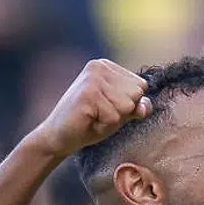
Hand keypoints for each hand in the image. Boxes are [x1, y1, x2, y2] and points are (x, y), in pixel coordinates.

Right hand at [28, 59, 150, 158]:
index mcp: (107, 66)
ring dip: (113, 120)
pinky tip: (88, 121)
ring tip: (94, 117)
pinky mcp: (87, 94)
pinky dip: (103, 125)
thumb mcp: (120, 113)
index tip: (107, 107)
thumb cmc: (91, 123)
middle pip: (136, 94)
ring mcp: (92, 78)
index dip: (129, 105)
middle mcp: (99, 67)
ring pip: (127, 106)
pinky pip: (114, 117)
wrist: (59, 137)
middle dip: (122, 112)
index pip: (141, 86)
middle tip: (99, 114)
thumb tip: (144, 106)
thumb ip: (137, 107)